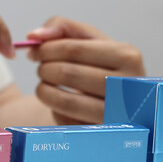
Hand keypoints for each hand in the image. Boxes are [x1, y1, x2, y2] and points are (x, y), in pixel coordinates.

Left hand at [26, 16, 144, 123]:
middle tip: (40, 69)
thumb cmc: (101, 65)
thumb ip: (63, 27)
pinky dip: (56, 111)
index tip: (34, 51)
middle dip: (44, 69)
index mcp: (127, 56)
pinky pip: (67, 122)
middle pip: (67, 73)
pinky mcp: (104, 134)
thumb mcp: (91, 40)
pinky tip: (60, 104)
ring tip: (43, 85)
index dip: (46, 49)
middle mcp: (128, 85)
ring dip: (44, 91)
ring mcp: (118, 113)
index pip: (73, 49)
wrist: (121, 99)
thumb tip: (34, 36)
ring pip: (65, 101)